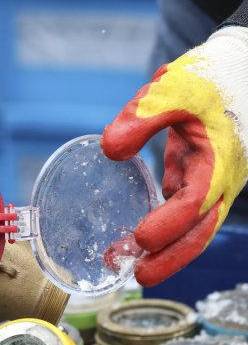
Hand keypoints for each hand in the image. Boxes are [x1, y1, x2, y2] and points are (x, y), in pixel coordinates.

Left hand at [102, 26, 247, 285]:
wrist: (239, 66)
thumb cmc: (208, 76)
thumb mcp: (173, 87)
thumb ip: (142, 116)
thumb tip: (110, 150)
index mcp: (220, 159)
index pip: (196, 201)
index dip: (169, 223)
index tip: (141, 239)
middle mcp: (221, 178)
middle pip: (200, 230)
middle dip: (170, 257)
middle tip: (137, 278)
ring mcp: (211, 180)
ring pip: (191, 226)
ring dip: (161, 248)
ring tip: (121, 262)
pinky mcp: (199, 175)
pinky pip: (181, 210)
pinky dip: (160, 226)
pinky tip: (131, 239)